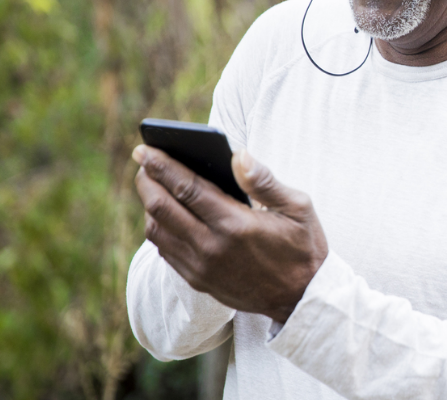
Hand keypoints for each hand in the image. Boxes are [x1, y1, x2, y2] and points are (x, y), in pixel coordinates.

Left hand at [132, 145, 328, 322]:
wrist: (301, 298)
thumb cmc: (303, 246)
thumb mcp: (298, 208)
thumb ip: (265, 181)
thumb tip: (238, 155)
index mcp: (236, 225)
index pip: (186, 188)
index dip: (162, 165)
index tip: (145, 148)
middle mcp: (212, 247)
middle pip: (161, 207)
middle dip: (147, 179)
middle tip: (143, 160)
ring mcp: (201, 267)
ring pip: (156, 230)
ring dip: (149, 203)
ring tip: (153, 183)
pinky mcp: (197, 280)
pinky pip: (165, 249)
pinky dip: (158, 226)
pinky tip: (165, 212)